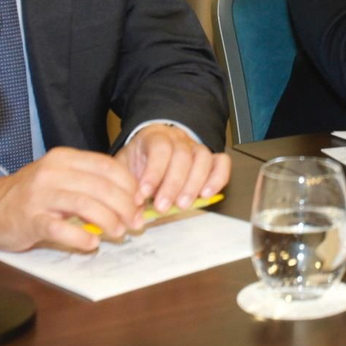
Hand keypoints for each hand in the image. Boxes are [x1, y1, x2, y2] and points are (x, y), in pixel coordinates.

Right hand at [0, 146, 143, 251]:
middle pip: (100, 186)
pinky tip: (92, 243)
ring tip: (119, 233)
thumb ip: (88, 183)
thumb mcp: (59, 178)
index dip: (128, 184)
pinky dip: (80, 237)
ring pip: (85, 205)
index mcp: (64, 159)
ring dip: (108, 221)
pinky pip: (60, 228)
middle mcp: (52, 172)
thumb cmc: (31, 195)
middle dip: (124, 206)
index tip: (140, 201)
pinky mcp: (30, 219)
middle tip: (135, 222)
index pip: (106, 166)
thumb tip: (128, 200)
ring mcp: (40, 195)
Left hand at [117, 124, 231, 214]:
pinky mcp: (210, 159)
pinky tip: (206, 195)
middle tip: (162, 206)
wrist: (152, 148)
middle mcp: (178, 139)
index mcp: (155, 136)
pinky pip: (221, 163)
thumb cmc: (139, 160)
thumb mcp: (124, 166)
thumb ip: (126, 184)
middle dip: (172, 184)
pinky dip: (217, 179)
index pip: (159, 148)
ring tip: (182, 205)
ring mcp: (196, 148)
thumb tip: (130, 209)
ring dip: (193, 184)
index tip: (144, 194)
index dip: (153, 171)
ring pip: (203, 159)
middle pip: (182, 156)